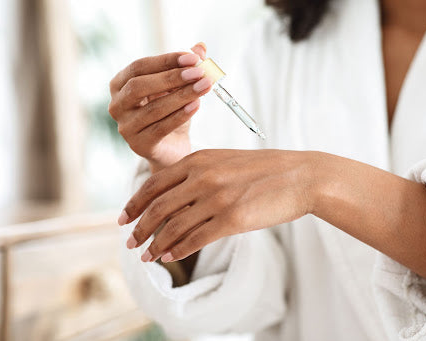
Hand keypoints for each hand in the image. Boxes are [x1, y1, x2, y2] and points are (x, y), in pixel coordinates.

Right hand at [108, 43, 209, 170]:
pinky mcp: (139, 144)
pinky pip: (160, 128)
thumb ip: (186, 68)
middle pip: (140, 86)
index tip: (193, 57)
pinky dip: (180, 116)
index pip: (139, 66)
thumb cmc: (170, 112)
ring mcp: (125, 127)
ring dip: (182, 96)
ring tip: (204, 87)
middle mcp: (116, 105)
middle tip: (199, 73)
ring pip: (153, 108)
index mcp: (120, 84)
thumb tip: (201, 47)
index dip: (166, 60)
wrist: (172, 147)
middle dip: (172, 77)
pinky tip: (197, 105)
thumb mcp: (177, 88)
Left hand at [119, 149, 315, 262]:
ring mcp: (217, 198)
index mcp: (199, 159)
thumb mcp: (226, 161)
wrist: (301, 175)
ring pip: (173, 226)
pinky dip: (178, 250)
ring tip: (146, 256)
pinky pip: (196, 239)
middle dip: (139, 228)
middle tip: (130, 242)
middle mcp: (203, 177)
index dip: (135, 203)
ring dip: (155, 244)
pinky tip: (169, 257)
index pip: (155, 183)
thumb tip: (175, 195)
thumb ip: (200, 173)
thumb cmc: (265, 169)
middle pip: (158, 207)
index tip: (124, 218)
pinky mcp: (233, 219)